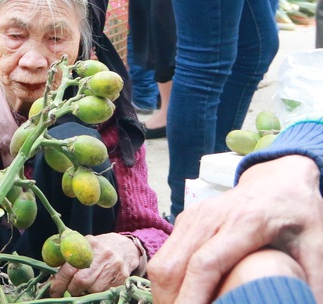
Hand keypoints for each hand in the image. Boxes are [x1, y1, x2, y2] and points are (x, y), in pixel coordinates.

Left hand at [49, 233, 142, 295]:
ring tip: (82, 288)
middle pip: (82, 281)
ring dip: (84, 292)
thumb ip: (66, 259)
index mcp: (88, 245)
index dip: (60, 282)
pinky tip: (94, 287)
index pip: (70, 267)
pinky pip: (105, 292)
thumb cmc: (97, 248)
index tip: (54, 290)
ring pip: (94, 289)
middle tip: (68, 290)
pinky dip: (96, 293)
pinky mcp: (122, 279)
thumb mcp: (82, 246)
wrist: (124, 248)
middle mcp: (103, 256)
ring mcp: (114, 268)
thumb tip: (50, 279)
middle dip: (72, 289)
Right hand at [148, 155, 322, 303]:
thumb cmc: (298, 212)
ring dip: (165, 294)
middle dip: (171, 301)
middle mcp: (209, 218)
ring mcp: (193, 217)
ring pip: (162, 262)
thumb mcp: (316, 245)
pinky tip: (184, 297)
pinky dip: (168, 281)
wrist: (278, 177)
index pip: (205, 264)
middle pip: (172, 266)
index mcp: (244, 224)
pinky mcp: (186, 220)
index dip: (192, 297)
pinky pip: (165, 255)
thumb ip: (314, 279)